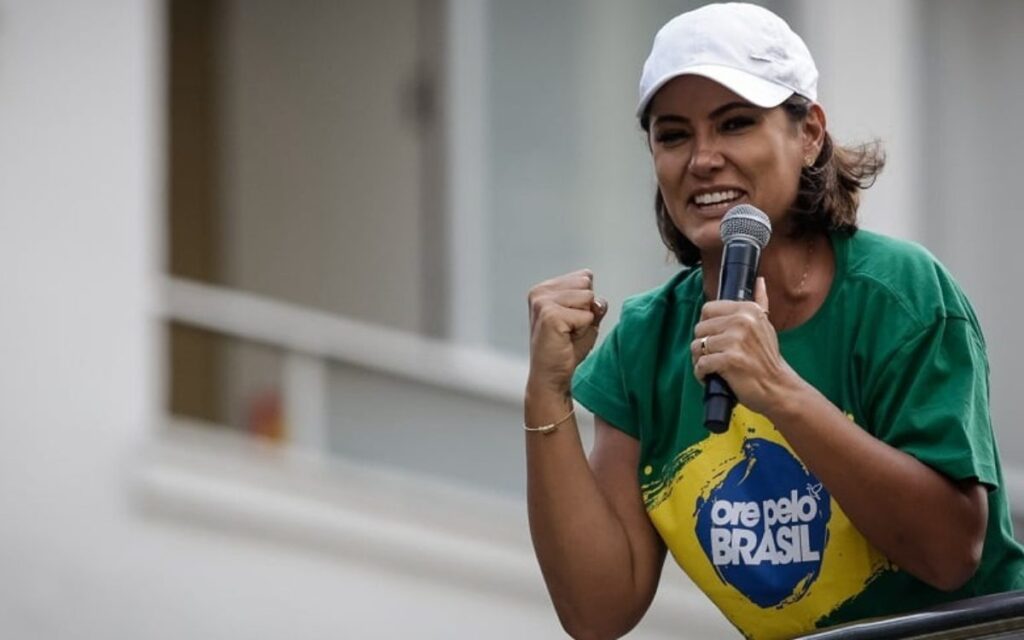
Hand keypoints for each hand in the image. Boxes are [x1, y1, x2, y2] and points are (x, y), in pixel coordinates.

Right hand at [527, 269, 607, 396]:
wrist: (552, 376)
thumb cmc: (566, 349)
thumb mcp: (586, 320)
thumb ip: (594, 303)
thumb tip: (597, 301)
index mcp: (545, 288)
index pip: (584, 277)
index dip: (586, 302)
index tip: (570, 321)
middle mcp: (540, 292)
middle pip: (586, 285)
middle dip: (586, 309)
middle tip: (570, 330)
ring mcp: (543, 303)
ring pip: (587, 298)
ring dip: (584, 321)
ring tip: (568, 334)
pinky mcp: (550, 316)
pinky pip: (585, 315)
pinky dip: (582, 330)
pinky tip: (566, 339)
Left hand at [690, 277, 800, 416]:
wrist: (778, 387)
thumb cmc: (767, 358)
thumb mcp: (765, 325)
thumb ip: (760, 301)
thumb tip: (760, 280)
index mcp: (748, 309)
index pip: (707, 309)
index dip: (707, 326)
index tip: (716, 339)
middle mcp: (742, 321)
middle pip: (699, 329)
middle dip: (702, 345)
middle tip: (715, 356)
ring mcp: (736, 340)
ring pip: (697, 346)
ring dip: (700, 361)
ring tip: (714, 367)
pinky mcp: (730, 360)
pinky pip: (700, 364)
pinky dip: (702, 374)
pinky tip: (712, 377)